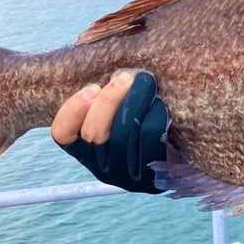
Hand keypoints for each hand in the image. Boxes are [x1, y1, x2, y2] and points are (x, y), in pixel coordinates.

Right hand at [50, 70, 168, 192]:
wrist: (181, 151)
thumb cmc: (143, 118)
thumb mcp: (120, 106)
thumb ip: (107, 90)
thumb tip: (110, 64)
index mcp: (83, 148)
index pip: (62, 134)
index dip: (72, 110)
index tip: (91, 87)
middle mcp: (99, 166)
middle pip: (94, 133)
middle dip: (110, 100)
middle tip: (127, 76)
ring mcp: (123, 175)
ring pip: (120, 138)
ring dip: (133, 104)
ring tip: (146, 82)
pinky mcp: (149, 180)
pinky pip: (147, 145)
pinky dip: (153, 120)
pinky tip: (159, 105)